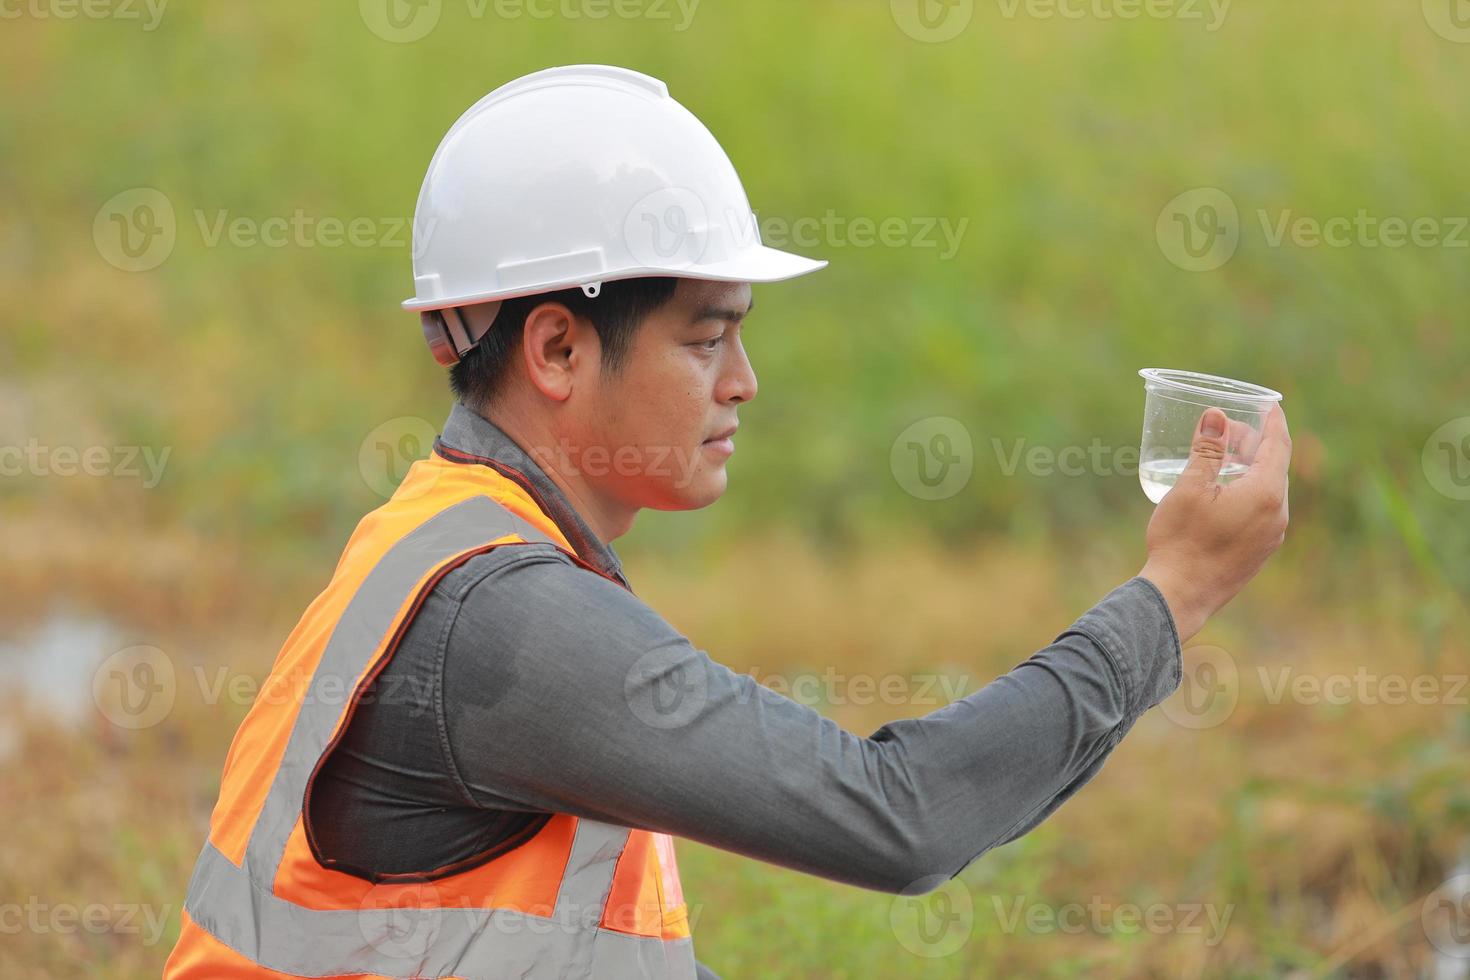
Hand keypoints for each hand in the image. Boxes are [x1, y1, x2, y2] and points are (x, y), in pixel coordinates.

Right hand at [1138, 403, 1291, 642]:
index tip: (1269, 404)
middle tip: (1231, 430)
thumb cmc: (1181, 540)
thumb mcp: (1189, 488)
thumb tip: (1216, 415)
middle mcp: (1277, 514)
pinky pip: (1263, 511)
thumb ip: (1207, 450)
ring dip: (1252, 470)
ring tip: (1225, 461)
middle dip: (1257, 444)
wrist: (1179, 595)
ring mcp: (1271, 536)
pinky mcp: (1260, 552)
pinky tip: (1225, 495)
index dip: (1273, 421)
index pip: (1278, 445)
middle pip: (1275, 467)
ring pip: (1269, 491)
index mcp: (1264, 493)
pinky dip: (1250, 493)